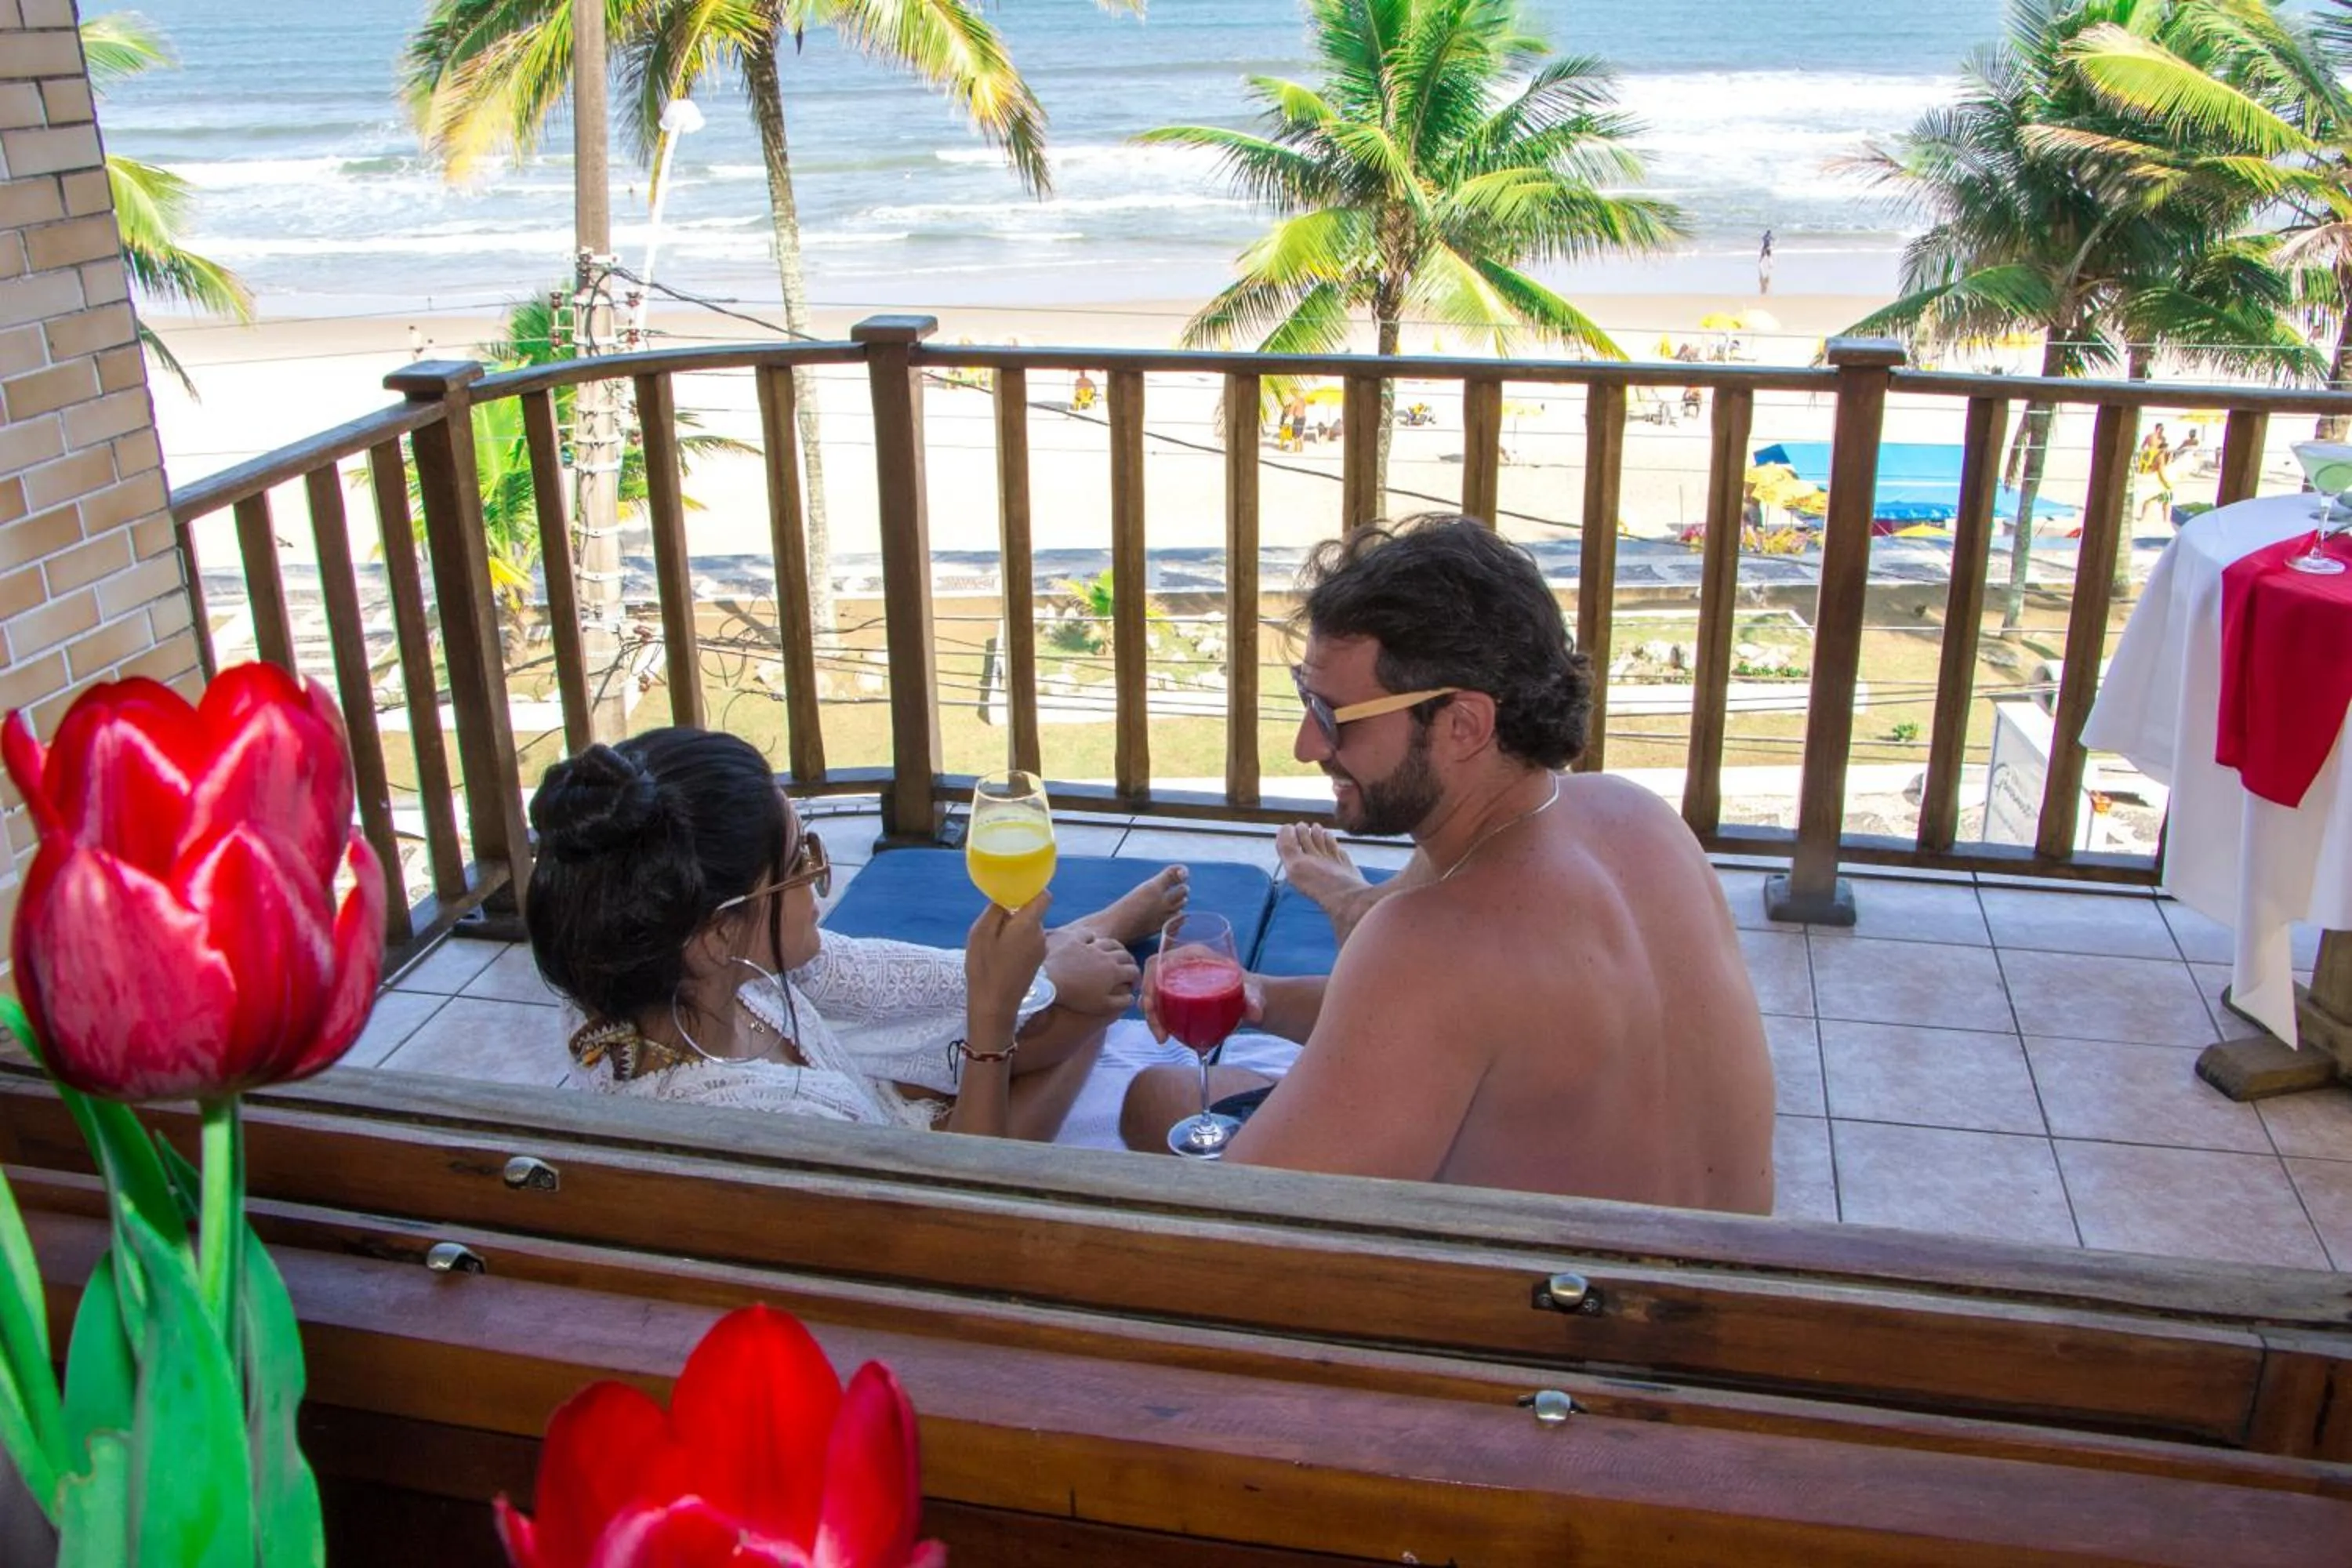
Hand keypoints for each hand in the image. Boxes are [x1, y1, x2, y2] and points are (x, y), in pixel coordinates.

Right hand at [965, 891, 1050, 1025]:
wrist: (995, 1005)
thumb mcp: (981, 933)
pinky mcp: (1037, 962)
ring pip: (1030, 928)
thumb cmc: (985, 968)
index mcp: (1029, 924)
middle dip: (1016, 911)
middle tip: (993, 921)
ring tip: (994, 942)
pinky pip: (1029, 942)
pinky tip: (1000, 955)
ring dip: (1015, 929)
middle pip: (1033, 912)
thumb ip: (996, 910)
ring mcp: (1041, 950)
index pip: (1043, 896)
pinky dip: (1017, 942)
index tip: (1014, 889)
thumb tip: (1005, 898)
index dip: (1032, 889)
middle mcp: (1040, 935)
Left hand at [1041, 932, 1139, 1018]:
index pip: (1134, 971)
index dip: (1136, 978)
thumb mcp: (1102, 1006)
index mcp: (1115, 972)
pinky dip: (1093, 937)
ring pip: (1110, 942)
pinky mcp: (1076, 941)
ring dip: (1116, 947)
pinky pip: (1088, 935)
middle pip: (1125, 955)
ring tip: (1115, 952)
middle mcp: (1107, 956)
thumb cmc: (1077, 997)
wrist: (1050, 981)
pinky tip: (1092, 941)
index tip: (1132, 984)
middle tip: (1128, 968)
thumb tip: (1132, 997)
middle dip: (1130, 961)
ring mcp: (1091, 946)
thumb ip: (1121, 1002)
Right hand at [1139, 952, 1263, 1044]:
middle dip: (1148, 1005)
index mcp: (1193, 954)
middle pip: (1151, 979)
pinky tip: (1164, 1036)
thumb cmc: (1249, 990)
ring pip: (1152, 992)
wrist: (1250, 1000)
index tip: (1151, 1005)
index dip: (1149, 981)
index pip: (1159, 961)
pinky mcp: (1176, 993)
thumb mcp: (1252, 994)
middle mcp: (1181, 963)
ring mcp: (1177, 978)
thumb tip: (1255, 1014)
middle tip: (1160, 1032)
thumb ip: (1254, 1001)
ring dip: (1151, 1015)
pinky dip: (1157, 1019)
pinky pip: (1158, 1003)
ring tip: (1162, 1037)